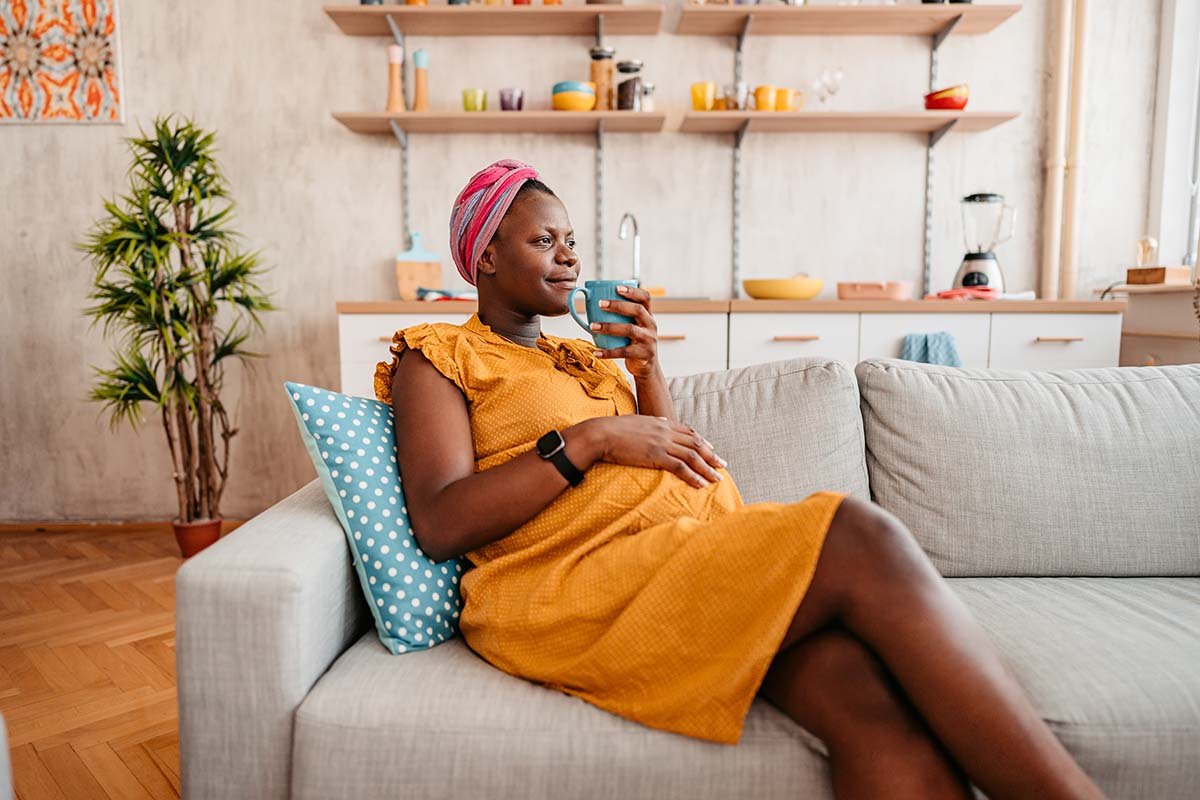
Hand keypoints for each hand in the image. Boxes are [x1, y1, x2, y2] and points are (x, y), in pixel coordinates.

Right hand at [583, 415, 727, 488]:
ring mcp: (662, 443)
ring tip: (718, 478)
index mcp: (661, 422)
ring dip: (708, 468)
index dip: (702, 441)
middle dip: (711, 455)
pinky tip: (702, 483)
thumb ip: (652, 422)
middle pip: (696, 444)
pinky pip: (680, 467)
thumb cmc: (614, 429)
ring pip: (692, 456)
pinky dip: (693, 476)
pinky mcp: (656, 456)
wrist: (601, 434)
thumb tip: (662, 421)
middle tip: (723, 465)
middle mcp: (666, 431)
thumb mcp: (637, 421)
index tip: (711, 448)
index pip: (688, 431)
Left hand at [588, 284, 659, 380]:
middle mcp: (651, 325)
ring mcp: (649, 340)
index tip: (617, 288)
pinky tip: (596, 352)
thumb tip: (591, 306)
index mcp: (648, 315)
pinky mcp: (644, 354)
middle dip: (618, 305)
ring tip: (593, 326)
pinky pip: (624, 352)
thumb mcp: (632, 327)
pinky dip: (608, 352)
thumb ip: (620, 317)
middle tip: (600, 304)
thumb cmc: (633, 342)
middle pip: (637, 310)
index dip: (632, 291)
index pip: (645, 298)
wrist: (646, 366)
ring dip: (609, 327)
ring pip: (629, 330)